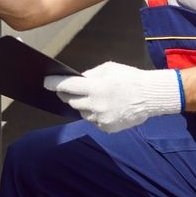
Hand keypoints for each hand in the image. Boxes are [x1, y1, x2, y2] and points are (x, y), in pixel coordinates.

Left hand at [44, 61, 182, 132]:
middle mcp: (96, 105)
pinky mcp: (106, 128)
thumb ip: (90, 75)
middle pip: (71, 101)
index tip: (45, 83)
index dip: (54, 84)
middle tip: (67, 90)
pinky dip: (95, 113)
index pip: (67, 86)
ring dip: (83, 104)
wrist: (150, 96)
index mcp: (96, 87)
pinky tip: (105, 106)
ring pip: (82, 112)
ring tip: (95, 97)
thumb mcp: (108, 68)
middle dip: (68, 95)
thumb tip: (76, 80)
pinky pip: (93, 120)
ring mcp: (101, 118)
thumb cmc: (129, 78)